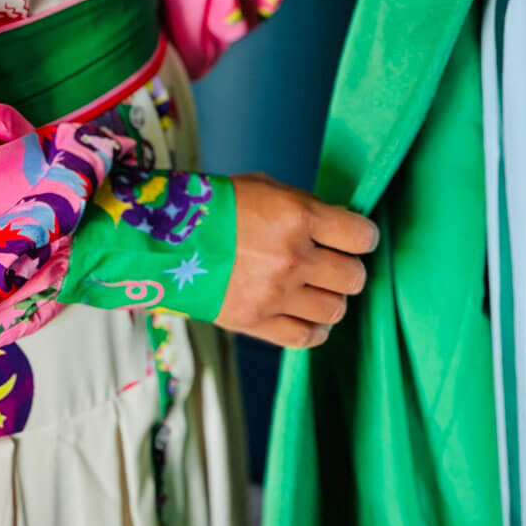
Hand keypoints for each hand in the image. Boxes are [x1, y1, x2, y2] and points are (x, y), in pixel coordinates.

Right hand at [217, 174, 378, 348]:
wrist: (162, 239)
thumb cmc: (214, 206)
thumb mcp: (265, 188)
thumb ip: (305, 208)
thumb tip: (337, 226)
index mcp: (297, 216)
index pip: (361, 237)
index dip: (363, 238)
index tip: (355, 239)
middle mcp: (292, 257)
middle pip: (353, 278)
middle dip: (347, 269)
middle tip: (332, 263)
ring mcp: (275, 294)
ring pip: (336, 310)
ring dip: (331, 298)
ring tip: (315, 288)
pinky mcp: (256, 323)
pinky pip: (307, 337)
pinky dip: (315, 328)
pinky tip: (308, 313)